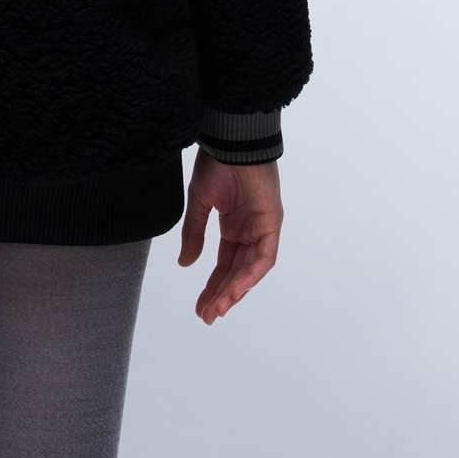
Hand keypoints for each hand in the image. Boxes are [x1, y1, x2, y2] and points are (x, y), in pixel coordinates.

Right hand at [177, 148, 282, 323]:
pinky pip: (264, 257)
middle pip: (237, 272)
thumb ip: (194, 234)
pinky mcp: (272, 223)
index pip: (225, 264)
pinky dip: (250, 274)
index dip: (212, 286)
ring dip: (235, 291)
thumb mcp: (199, 203)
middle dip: (222, 295)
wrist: (231, 141)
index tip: (200, 307)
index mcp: (233, 226)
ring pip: (251, 270)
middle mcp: (249, 231)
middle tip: (206, 316)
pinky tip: (235, 289)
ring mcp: (262, 228)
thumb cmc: (216, 164)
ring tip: (217, 309)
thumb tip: (186, 265)